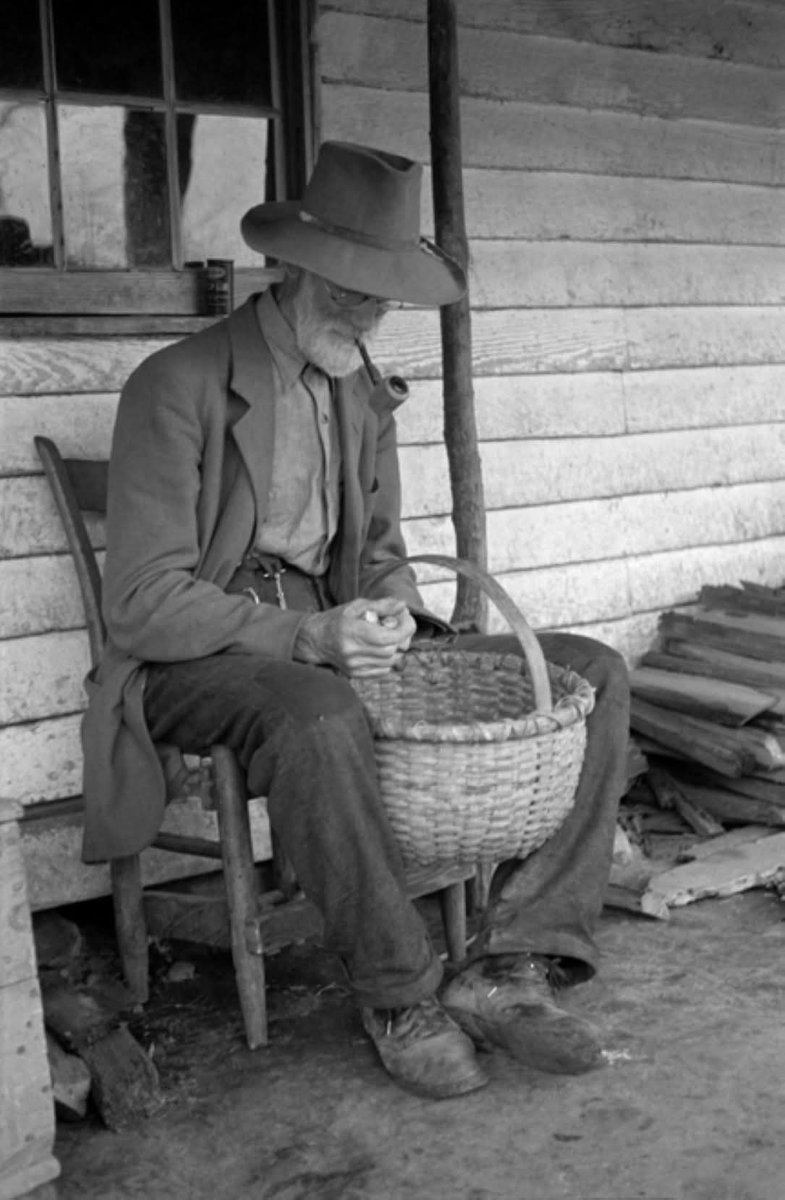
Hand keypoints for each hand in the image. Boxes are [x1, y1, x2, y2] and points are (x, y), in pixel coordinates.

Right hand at [293, 597, 415, 675]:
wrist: (316, 639)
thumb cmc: (338, 619)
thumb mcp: (358, 606)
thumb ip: (382, 605)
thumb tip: (403, 606)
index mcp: (353, 631)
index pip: (388, 637)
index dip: (404, 630)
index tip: (409, 622)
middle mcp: (352, 651)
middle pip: (391, 650)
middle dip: (401, 638)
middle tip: (399, 628)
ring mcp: (354, 665)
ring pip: (389, 662)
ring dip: (395, 649)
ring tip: (389, 638)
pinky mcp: (355, 674)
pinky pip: (383, 671)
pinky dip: (387, 660)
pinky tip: (381, 649)